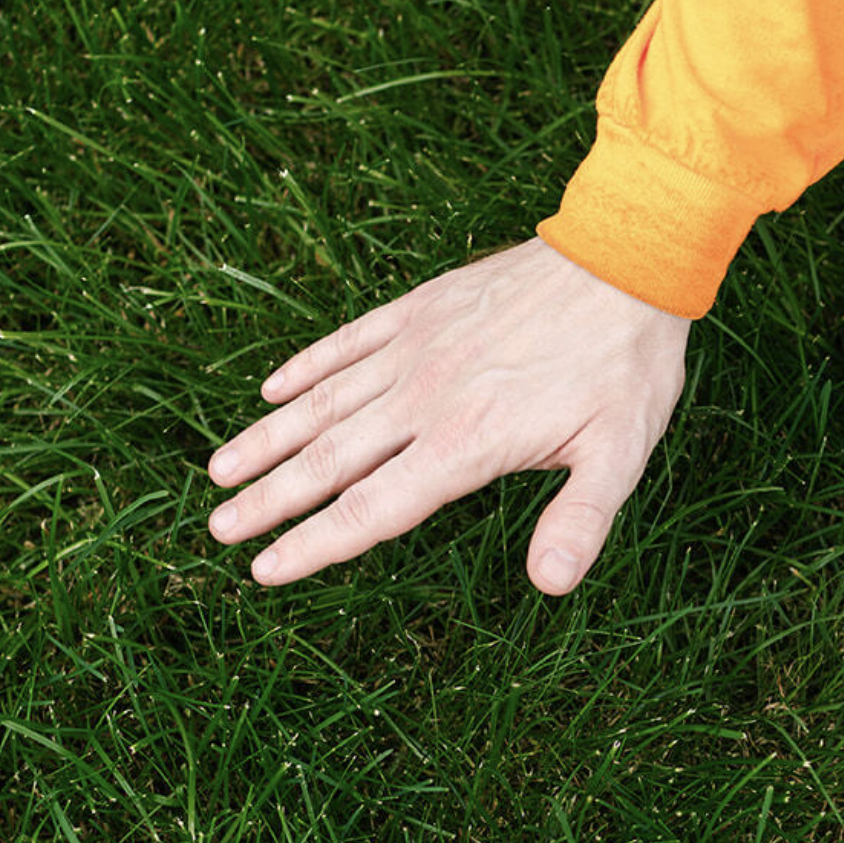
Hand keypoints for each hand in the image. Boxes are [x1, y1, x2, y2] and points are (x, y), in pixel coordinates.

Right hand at [207, 238, 690, 594]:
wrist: (625, 258)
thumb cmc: (626, 365)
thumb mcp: (619, 453)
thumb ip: (580, 520)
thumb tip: (551, 584)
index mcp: (467, 442)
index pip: (374, 508)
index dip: (315, 543)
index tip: (265, 569)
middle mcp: (426, 397)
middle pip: (330, 459)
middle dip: (270, 499)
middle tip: (217, 528)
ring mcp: (416, 347)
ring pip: (324, 402)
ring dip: (268, 438)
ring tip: (219, 471)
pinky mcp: (420, 307)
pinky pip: (348, 342)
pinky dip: (306, 368)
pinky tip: (272, 391)